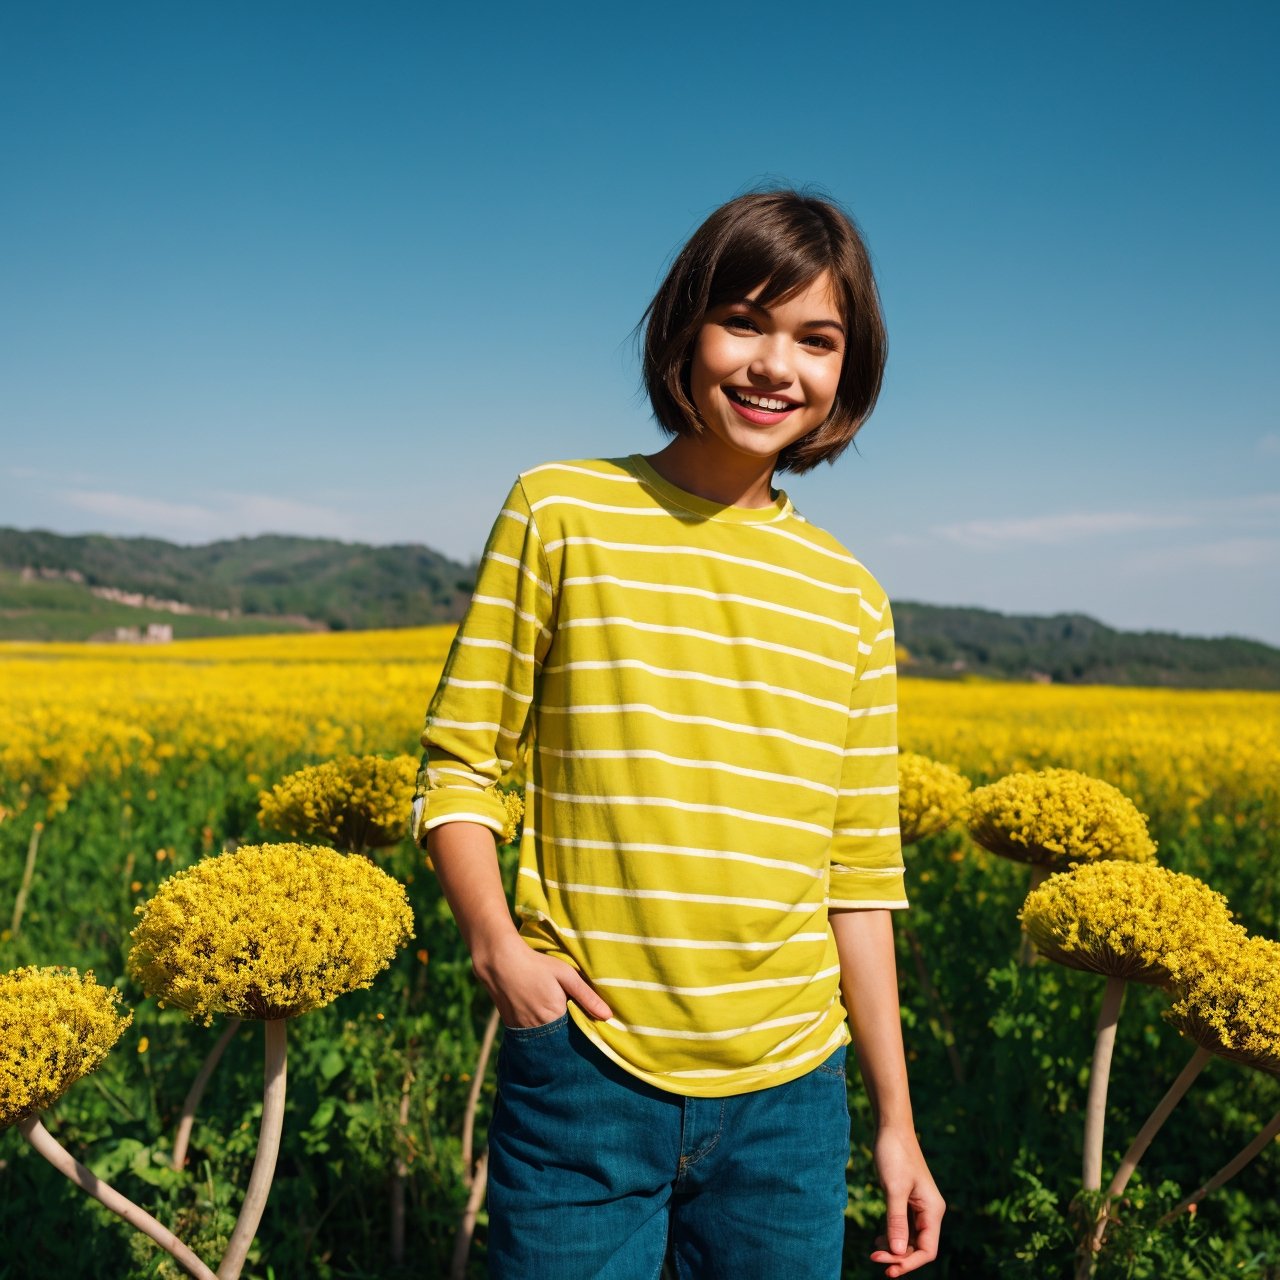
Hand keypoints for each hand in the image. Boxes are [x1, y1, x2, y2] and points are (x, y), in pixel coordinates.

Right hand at [474, 933, 612, 1027]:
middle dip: (568, 1037)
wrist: (500, 962)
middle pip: (559, 1041)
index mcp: (555, 1018)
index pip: (576, 1036)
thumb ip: (587, 996)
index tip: (589, 1028)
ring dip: (552, 1036)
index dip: (582, 1032)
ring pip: (544, 1040)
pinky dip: (538, 1033)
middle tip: (572, 1023)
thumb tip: (608, 1016)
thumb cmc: (537, 966)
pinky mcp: (512, 1028)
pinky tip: (540, 1019)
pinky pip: (530, 1037)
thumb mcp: (566, 975)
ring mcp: (523, 1031)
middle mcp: (539, 1030)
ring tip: (555, 1021)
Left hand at [868, 1126, 944, 1276]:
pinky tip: (879, 1239)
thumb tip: (898, 1253)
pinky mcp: (907, 1201)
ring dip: (894, 1248)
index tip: (887, 1268)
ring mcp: (918, 1207)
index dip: (909, 1262)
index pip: (927, 1250)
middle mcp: (929, 1211)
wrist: (891, 1128)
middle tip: (873, 1256)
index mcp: (933, 1210)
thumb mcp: (894, 1189)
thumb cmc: (894, 1155)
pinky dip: (892, 1235)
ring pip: (910, 1239)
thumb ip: (896, 1221)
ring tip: (874, 1250)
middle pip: (918, 1247)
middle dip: (898, 1256)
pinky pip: (903, 1227)